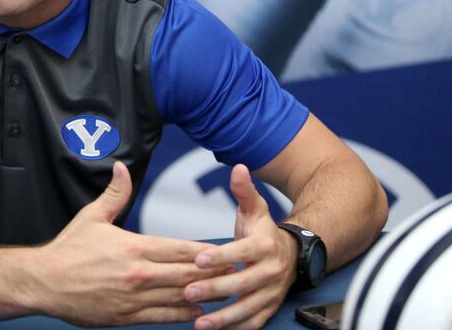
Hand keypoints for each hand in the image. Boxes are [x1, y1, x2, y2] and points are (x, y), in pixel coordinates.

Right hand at [34, 161, 232, 326]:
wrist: (44, 282)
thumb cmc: (68, 249)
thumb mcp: (92, 216)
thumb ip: (115, 194)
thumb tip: (122, 168)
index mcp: (133, 247)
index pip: (179, 248)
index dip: (205, 251)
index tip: (223, 250)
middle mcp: (138, 273)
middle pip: (186, 274)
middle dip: (212, 274)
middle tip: (234, 272)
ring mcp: (133, 298)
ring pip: (178, 297)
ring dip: (203, 295)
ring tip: (224, 293)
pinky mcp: (126, 316)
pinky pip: (162, 317)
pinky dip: (183, 315)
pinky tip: (198, 312)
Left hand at [184, 164, 297, 328]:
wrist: (292, 255)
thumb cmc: (263, 231)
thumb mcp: (255, 208)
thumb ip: (243, 190)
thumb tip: (238, 167)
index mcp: (264, 246)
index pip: (241, 252)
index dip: (220, 256)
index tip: (198, 259)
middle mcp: (271, 271)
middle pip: (242, 283)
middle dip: (215, 289)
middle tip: (188, 291)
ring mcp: (271, 293)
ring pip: (248, 308)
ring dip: (224, 317)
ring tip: (200, 323)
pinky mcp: (269, 308)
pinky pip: (253, 322)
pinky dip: (235, 329)